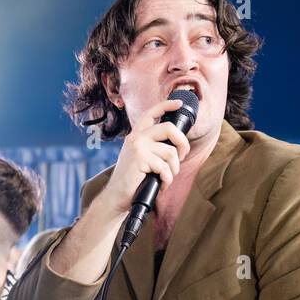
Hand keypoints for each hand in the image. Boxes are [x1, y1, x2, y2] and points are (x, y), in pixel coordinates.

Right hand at [99, 98, 190, 215]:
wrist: (116, 196)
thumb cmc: (132, 180)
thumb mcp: (140, 159)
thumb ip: (153, 148)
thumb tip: (177, 146)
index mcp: (136, 136)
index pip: (150, 114)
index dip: (166, 105)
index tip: (178, 103)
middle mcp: (136, 138)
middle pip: (169, 128)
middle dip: (183, 143)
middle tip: (182, 156)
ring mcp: (138, 147)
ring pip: (170, 152)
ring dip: (174, 169)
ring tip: (168, 177)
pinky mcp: (140, 159)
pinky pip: (165, 167)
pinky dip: (167, 180)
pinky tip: (161, 185)